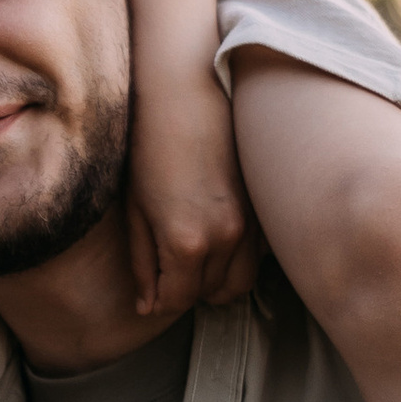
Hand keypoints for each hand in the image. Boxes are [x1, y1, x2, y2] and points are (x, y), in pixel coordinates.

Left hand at [125, 81, 257, 317]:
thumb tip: (146, 306)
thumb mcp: (136, 211)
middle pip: (212, 294)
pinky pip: (256, 255)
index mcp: (187, 242)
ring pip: (240, 281)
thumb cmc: (150, 147)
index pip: (178, 300)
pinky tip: (218, 238)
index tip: (151, 291)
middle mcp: (226, 238)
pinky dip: (237, 259)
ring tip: (194, 260)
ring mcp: (251, 223)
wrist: (187, 95)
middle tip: (171, 273)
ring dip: (217, 280)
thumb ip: (144, 265)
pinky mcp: (264, 208)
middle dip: (189, 292)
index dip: (161, 301)